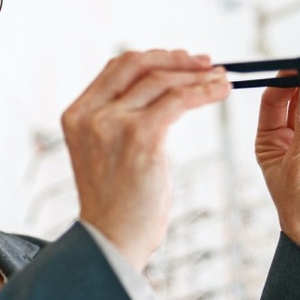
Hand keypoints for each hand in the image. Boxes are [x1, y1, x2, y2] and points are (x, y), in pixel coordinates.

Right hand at [61, 50, 229, 270]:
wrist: (111, 241)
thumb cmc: (116, 204)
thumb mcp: (105, 152)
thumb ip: (117, 121)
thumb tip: (157, 92)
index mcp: (77, 114)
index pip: (116, 68)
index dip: (152, 58)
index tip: (180, 61)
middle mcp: (90, 114)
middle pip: (137, 64)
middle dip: (175, 59)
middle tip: (206, 63)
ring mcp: (112, 123)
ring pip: (161, 80)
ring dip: (197, 76)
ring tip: (222, 80)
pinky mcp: (140, 136)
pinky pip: (178, 100)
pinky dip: (203, 91)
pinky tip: (221, 92)